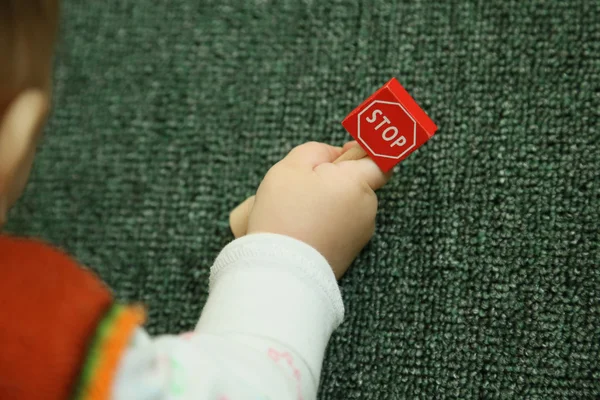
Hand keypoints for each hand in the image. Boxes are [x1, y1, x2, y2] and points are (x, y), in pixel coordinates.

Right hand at [234, 142, 390, 278]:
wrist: (281, 268)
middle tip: (304, 185)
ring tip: (297, 212)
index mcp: (357, 183)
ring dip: (328, 204)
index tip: (346, 151)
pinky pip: (340, 229)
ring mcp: (360, 235)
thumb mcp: (291, 167)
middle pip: (358, 185)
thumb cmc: (284, 213)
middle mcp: (366, 209)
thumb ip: (317, 151)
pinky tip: (301, 229)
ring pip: (347, 208)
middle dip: (335, 181)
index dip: (364, 152)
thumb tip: (333, 156)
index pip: (380, 161)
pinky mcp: (349, 254)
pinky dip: (325, 225)